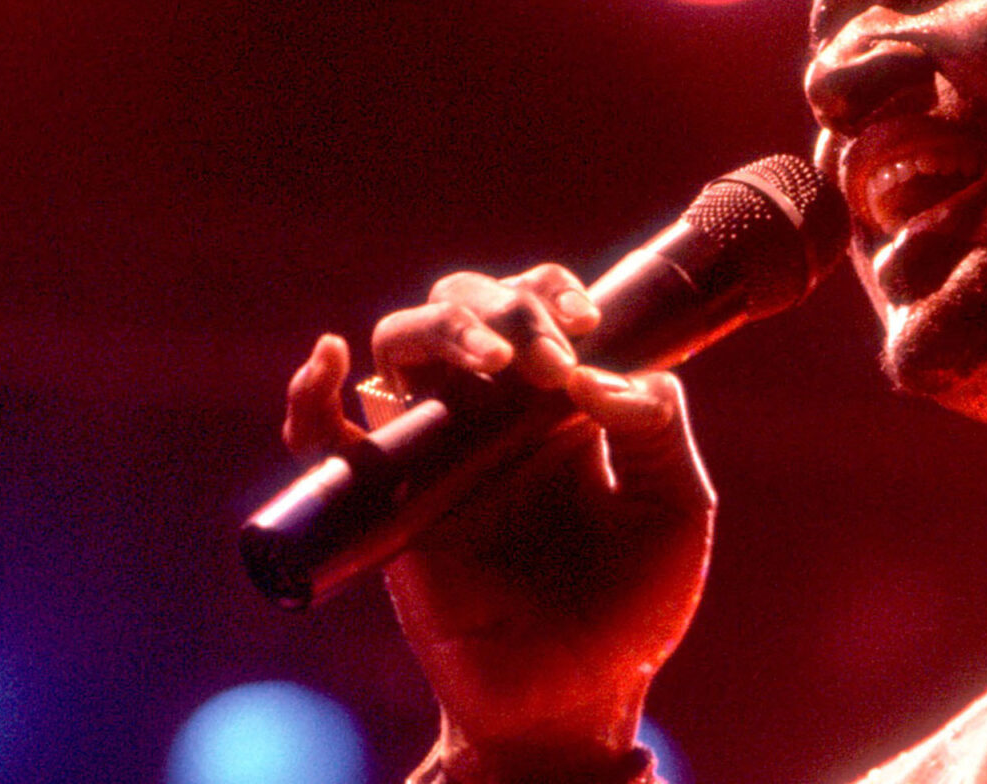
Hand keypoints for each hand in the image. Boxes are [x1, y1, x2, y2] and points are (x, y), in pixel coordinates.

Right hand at [284, 264, 714, 782]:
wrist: (579, 696)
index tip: (584, 320)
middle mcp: (498, 413)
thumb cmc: (637, 604)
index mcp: (566, 399)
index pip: (539, 305)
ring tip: (491, 365)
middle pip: (465, 304)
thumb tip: (593, 376)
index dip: (551, 291)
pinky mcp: (391, 503)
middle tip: (547, 360)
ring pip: (400, 345)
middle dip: (501, 305)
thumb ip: (657, 428)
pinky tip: (327, 360)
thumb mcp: (675, 507)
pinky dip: (311, 396)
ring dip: (438, 328)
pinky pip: (328, 440)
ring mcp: (440, 452)